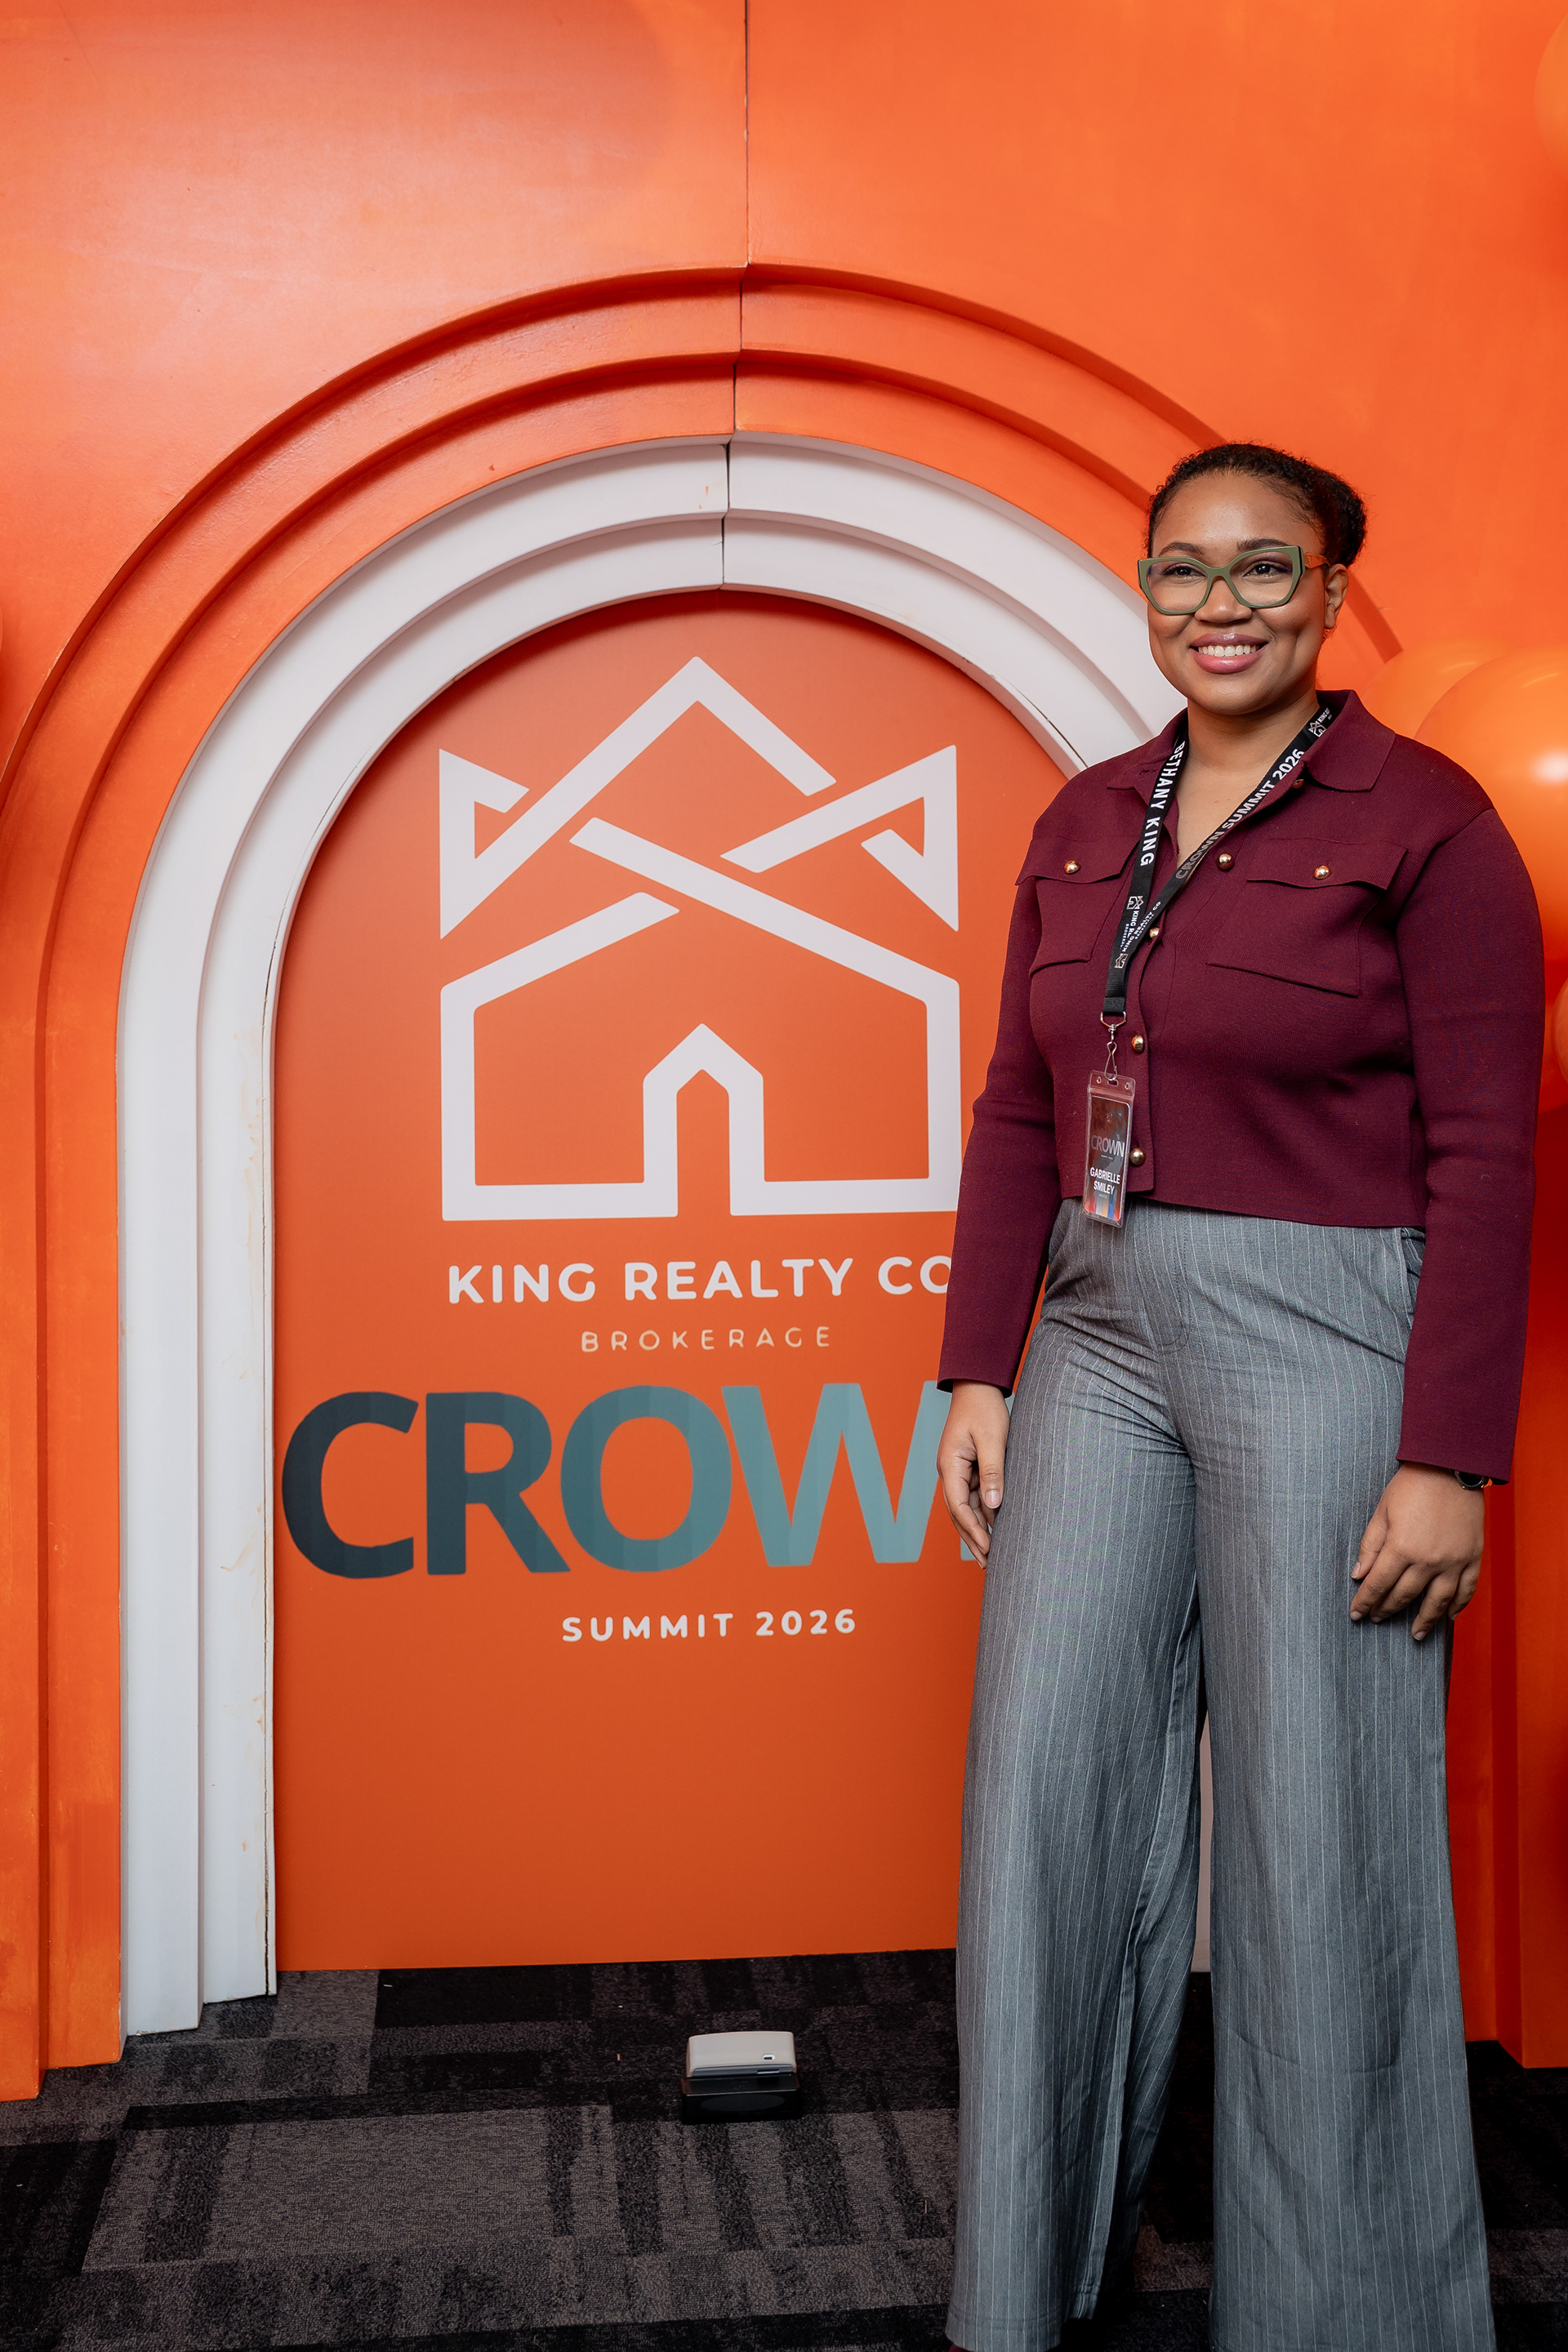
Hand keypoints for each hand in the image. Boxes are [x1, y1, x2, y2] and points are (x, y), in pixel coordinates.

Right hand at [938, 1382, 1011, 1561]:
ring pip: (965, 1508)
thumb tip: (993, 1507)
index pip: (958, 1506)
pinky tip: (994, 1529)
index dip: (973, 1529)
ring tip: (990, 1555)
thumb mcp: (992, 1440)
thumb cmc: (984, 1409)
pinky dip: (982, 1515)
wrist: (977, 1386)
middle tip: (986, 1564)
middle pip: (958, 1513)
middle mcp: (950, 1471)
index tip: (988, 1548)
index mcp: (950, 1465)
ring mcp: (958, 1470)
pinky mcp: (968, 1467)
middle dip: (972, 1539)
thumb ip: (993, 1472)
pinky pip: (974, 1497)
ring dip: (977, 1530)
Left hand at [1351, 1463, 1484, 1640]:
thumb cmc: (1411, 1486)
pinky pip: (1466, 1590)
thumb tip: (1358, 1576)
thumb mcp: (1382, 1512)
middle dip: (1387, 1610)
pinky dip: (1458, 1606)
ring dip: (1425, 1621)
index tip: (1356, 1614)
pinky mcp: (1473, 1557)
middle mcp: (1428, 1560)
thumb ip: (1370, 1547)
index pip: (1378, 1585)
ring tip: (1415, 1634)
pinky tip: (1448, 1618)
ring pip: (1437, 1601)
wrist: (1450, 1467)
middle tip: (1378, 1619)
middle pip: (1404, 1595)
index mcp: (1401, 1548)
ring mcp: (1454, 1561)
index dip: (1365, 1601)